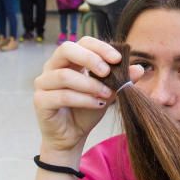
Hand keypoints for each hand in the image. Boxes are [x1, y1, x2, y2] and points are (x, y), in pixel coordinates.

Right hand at [33, 37, 141, 157]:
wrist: (71, 137)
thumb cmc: (86, 110)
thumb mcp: (107, 93)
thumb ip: (120, 80)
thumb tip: (140, 68)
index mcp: (68, 60)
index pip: (82, 42)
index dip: (100, 47)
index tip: (117, 59)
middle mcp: (52, 67)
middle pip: (66, 49)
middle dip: (90, 59)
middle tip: (107, 72)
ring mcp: (43, 83)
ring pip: (65, 75)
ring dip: (89, 84)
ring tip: (107, 94)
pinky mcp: (40, 101)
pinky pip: (62, 96)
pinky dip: (83, 99)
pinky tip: (97, 104)